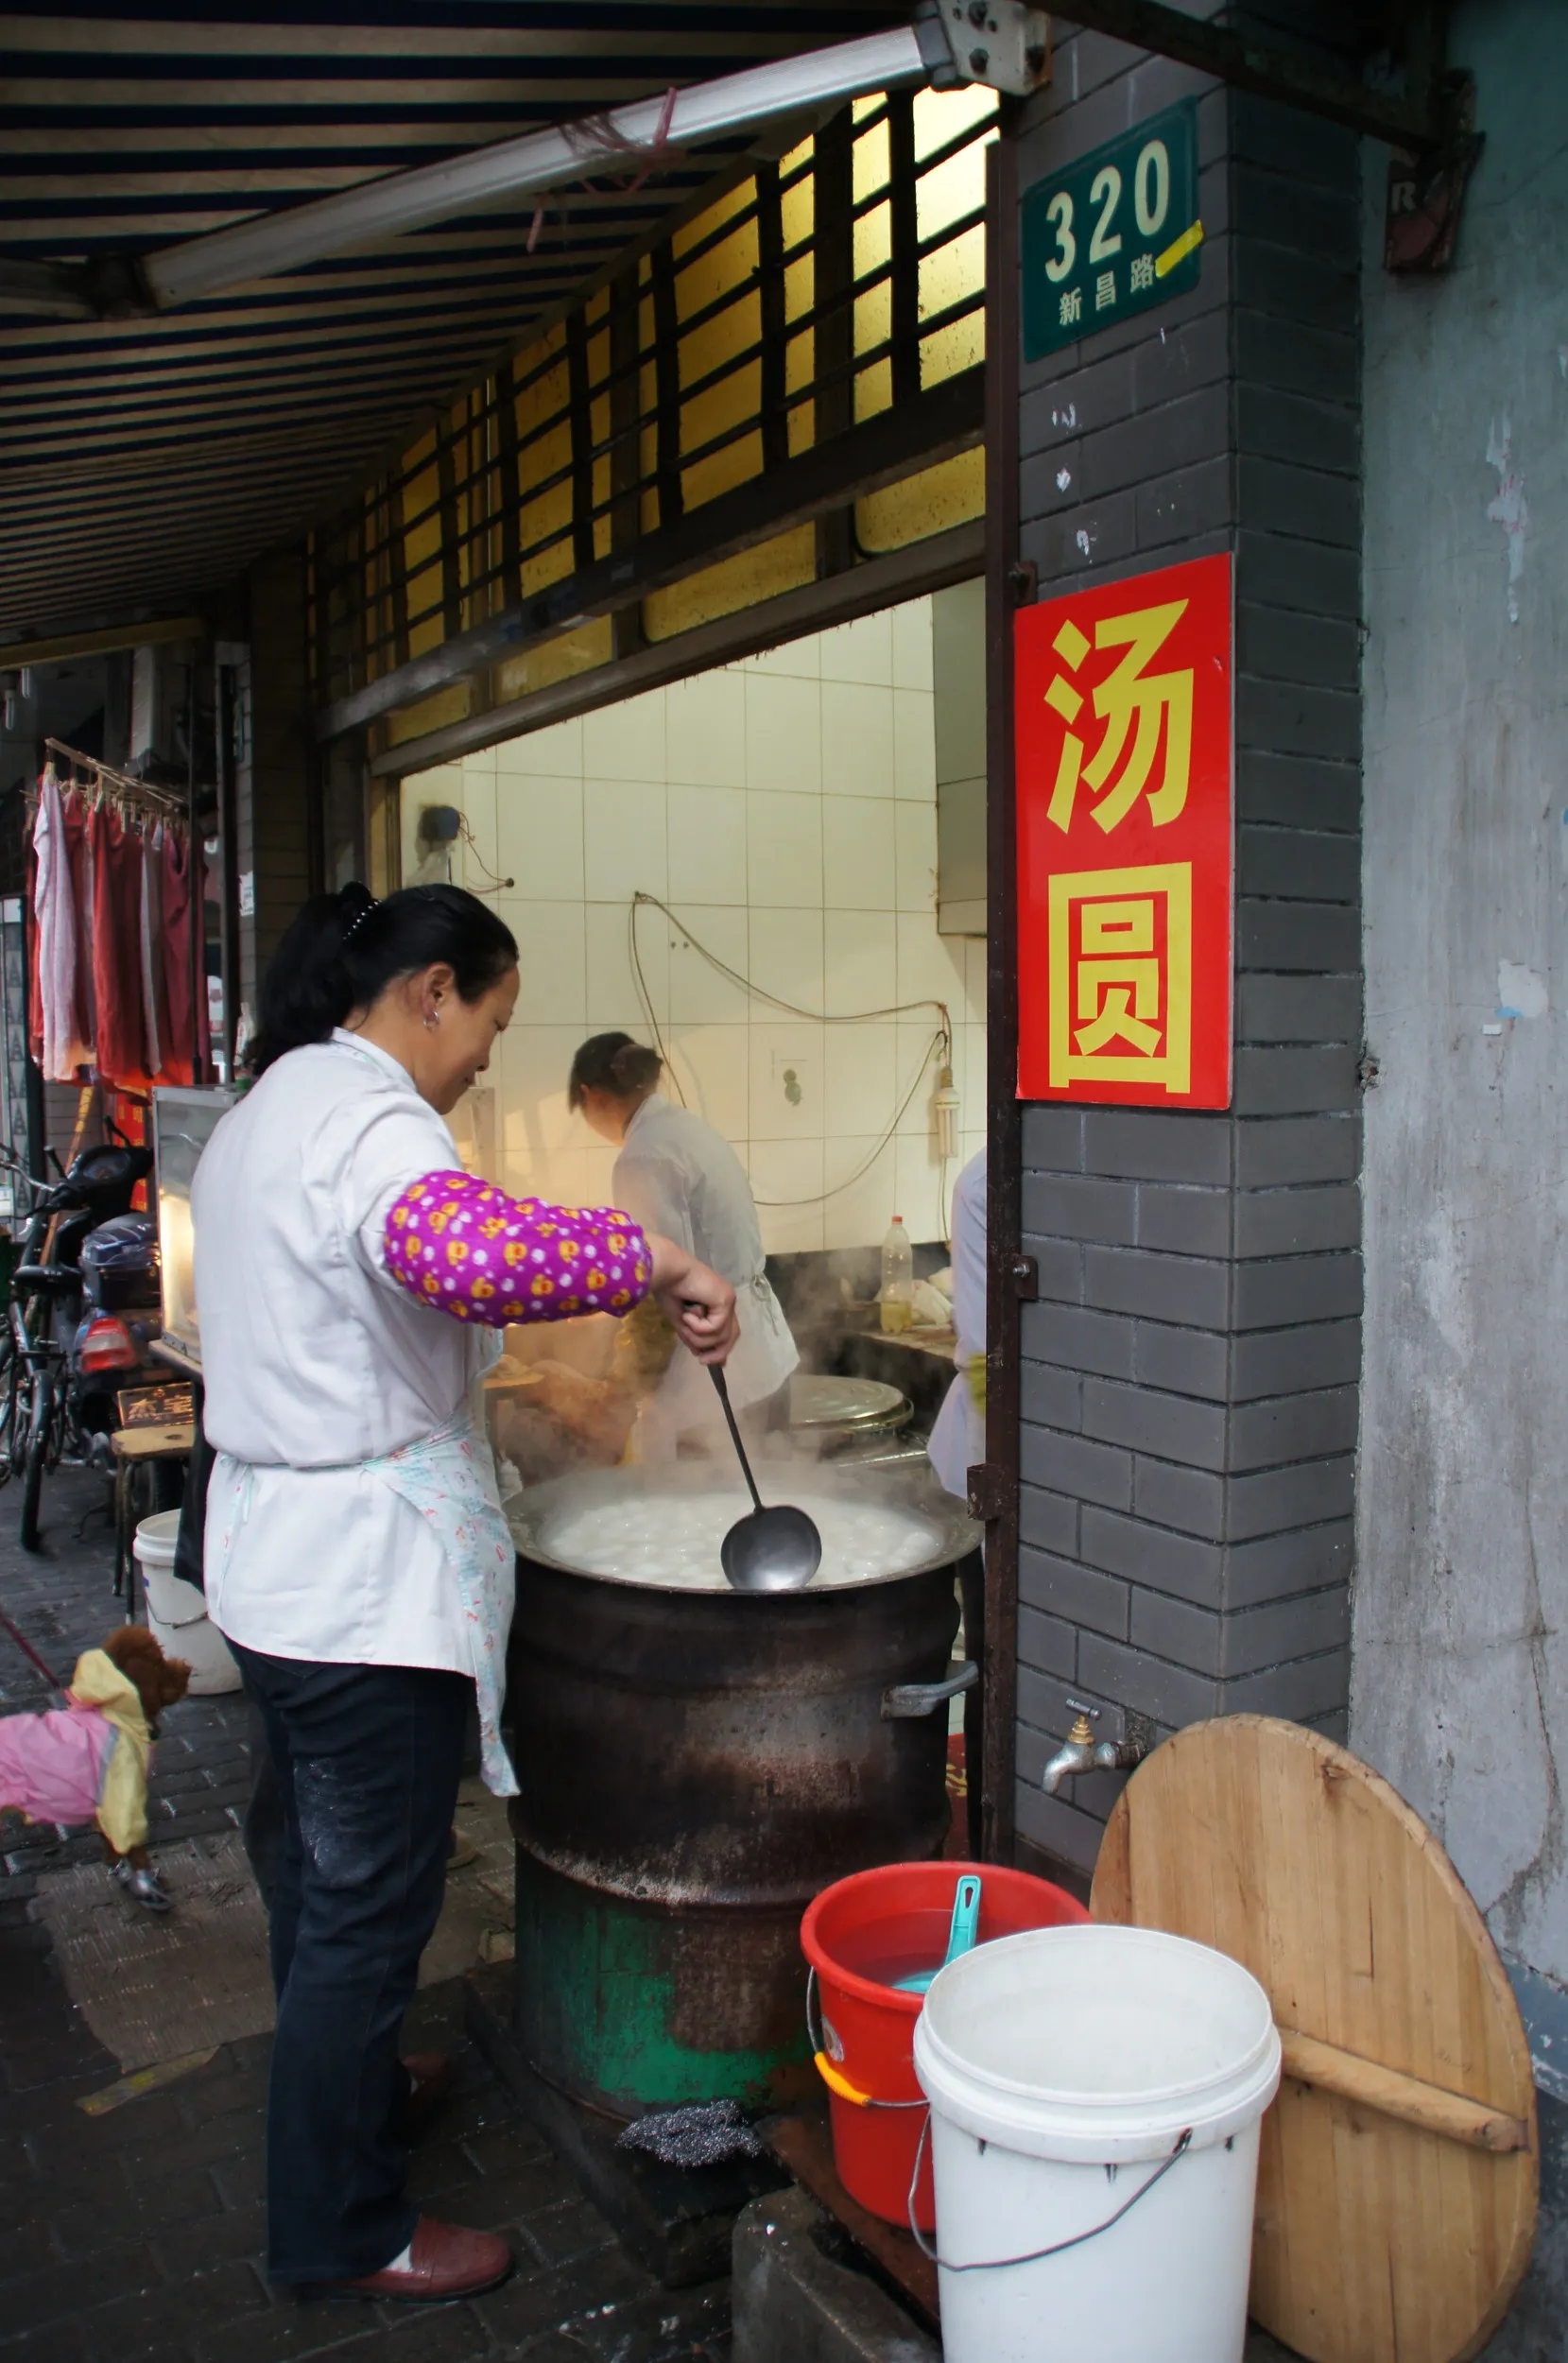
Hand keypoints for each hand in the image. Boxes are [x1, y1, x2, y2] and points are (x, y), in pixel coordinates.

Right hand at [644, 1233, 738, 1363]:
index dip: (721, 1348)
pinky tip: (688, 1314)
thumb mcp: (681, 1321)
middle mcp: (726, 1301)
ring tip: (684, 1323)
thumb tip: (701, 1354)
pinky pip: (716, 1327)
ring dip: (699, 1336)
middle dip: (718, 1352)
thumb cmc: (669, 1290)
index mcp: (717, 1303)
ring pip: (722, 1335)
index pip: (727, 1330)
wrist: (667, 1271)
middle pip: (732, 1335)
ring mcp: (728, 1300)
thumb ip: (693, 1336)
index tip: (711, 1362)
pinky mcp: (726, 1300)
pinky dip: (699, 1326)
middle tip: (702, 1360)